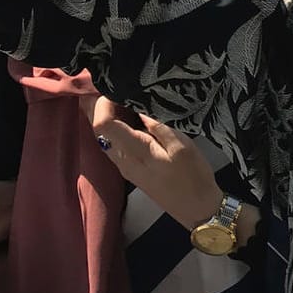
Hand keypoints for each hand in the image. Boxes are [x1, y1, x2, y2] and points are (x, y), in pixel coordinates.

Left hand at [82, 96, 222, 228]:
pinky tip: (124, 116)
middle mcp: (122, 160)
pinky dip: (112, 126)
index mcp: (135, 152)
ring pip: (103, 137)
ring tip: (114, 95)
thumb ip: (158, 126)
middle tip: (104, 84)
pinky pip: (112, 143)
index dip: (103, 103)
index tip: (117, 87)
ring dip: (103, 116)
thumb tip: (139, 107)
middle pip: (97, 130)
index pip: (103, 124)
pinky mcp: (130, 169)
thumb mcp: (182, 146)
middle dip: (95, 106)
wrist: (196, 209)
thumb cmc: (193, 176)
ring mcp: (124, 166)